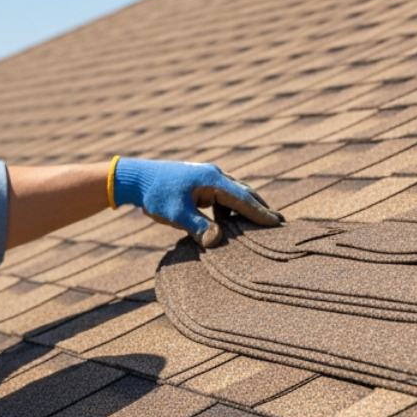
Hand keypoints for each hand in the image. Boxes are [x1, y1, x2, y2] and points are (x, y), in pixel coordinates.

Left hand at [111, 157, 282, 247]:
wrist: (137, 178)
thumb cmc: (156, 195)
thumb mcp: (176, 214)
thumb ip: (198, 227)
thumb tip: (218, 241)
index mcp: (212, 180)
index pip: (243, 199)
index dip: (261, 213)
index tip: (278, 223)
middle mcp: (214, 175)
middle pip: (245, 192)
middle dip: (261, 207)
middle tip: (280, 222)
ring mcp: (207, 177)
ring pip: (234, 193)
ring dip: (247, 207)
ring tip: (261, 222)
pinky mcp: (200, 183)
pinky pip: (223, 195)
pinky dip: (231, 207)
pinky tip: (231, 221)